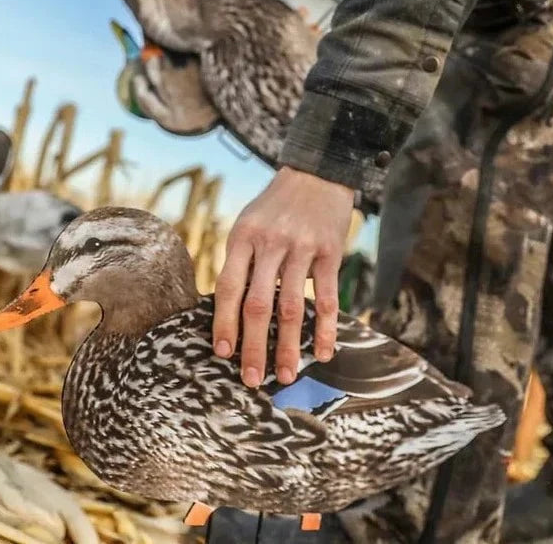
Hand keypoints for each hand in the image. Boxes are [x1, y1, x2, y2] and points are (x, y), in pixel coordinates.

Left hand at [212, 166, 354, 387]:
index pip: (229, 287)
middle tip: (251, 379)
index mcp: (243, 236)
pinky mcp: (330, 252)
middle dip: (253, 347)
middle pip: (258, 304)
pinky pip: (327, 297)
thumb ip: (240, 260)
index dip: (224, 322)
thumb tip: (230, 310)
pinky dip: (325, 329)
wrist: (317, 172)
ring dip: (288, 346)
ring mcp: (302, 248)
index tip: (222, 353)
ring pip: (292, 307)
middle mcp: (271, 243)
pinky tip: (323, 352)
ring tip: (285, 375)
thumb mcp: (249, 223)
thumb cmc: (276, 205)